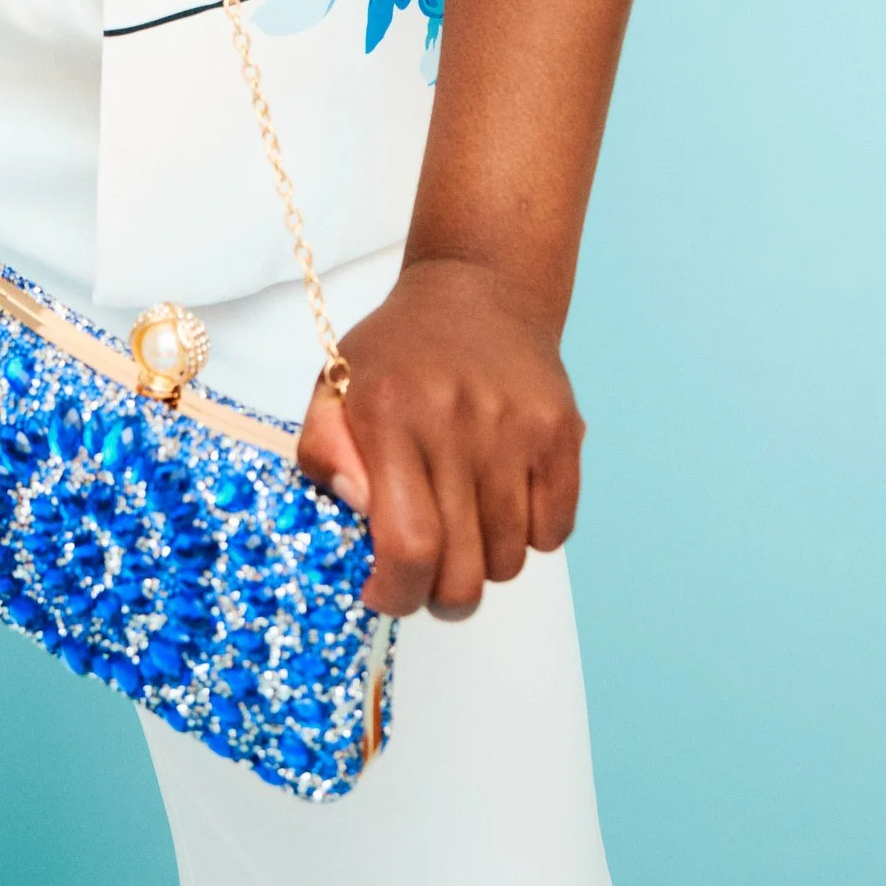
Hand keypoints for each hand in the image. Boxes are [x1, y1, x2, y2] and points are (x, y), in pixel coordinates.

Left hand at [296, 257, 584, 617]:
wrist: (479, 290)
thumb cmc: (398, 354)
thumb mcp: (334, 388)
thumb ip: (323, 454)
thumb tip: (360, 511)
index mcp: (388, 415)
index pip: (408, 544)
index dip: (397, 593)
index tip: (383, 592)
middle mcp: (456, 421)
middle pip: (463, 572)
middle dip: (439, 595)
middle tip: (426, 573)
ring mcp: (516, 427)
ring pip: (510, 562)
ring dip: (484, 562)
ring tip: (464, 519)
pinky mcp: (561, 431)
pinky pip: (554, 534)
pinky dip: (529, 536)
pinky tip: (503, 496)